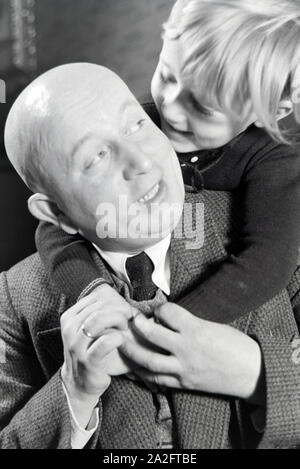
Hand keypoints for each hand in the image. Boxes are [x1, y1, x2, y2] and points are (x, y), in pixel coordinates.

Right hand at [61, 288, 136, 426]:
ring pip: (98, 320)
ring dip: (118, 320)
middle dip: (119, 308)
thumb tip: (121, 295)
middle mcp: (69, 329)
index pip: (95, 298)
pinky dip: (118, 337)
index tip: (125, 307)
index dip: (115, 299)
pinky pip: (105, 342)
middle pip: (98, 307)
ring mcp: (76, 346)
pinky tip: (122, 340)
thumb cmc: (91, 351)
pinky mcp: (88, 361)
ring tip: (125, 326)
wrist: (80, 383)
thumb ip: (100, 312)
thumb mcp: (89, 328)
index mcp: (69, 317)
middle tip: (129, 316)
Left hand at [120, 303, 262, 400]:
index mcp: (196, 329)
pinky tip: (134, 366)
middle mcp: (186, 348)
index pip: (168, 312)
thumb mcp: (212, 326)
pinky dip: (143, 372)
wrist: (252, 372)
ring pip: (149, 360)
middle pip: (152, 335)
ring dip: (132, 351)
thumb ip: (189, 323)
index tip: (157, 308)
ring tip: (123, 342)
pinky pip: (157, 379)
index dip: (160, 308)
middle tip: (132, 320)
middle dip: (138, 326)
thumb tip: (168, 319)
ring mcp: (183, 368)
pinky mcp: (184, 384)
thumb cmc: (236, 345)